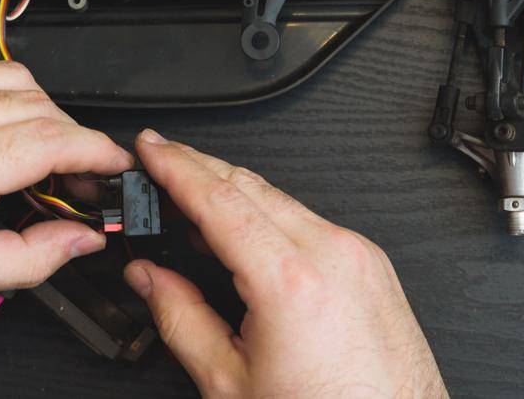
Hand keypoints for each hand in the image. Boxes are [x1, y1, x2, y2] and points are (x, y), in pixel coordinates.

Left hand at [0, 50, 133, 323]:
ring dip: (34, 106)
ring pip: (7, 73)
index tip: (113, 164)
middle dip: (70, 136)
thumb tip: (79, 238)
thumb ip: (29, 258)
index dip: (97, 151)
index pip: (52, 139)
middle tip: (73, 173)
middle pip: (38, 103)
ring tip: (28, 147)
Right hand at [124, 130, 446, 397]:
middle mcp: (333, 255)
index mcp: (292, 281)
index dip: (176, 167)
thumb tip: (150, 278)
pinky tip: (243, 227)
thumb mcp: (231, 384)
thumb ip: (182, 320)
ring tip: (190, 196)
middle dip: (199, 166)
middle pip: (251, 186)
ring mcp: (360, 258)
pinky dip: (269, 214)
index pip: (219, 200)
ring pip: (282, 199)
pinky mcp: (373, 268)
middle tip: (160, 158)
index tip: (150, 149)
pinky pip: (311, 222)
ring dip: (233, 189)